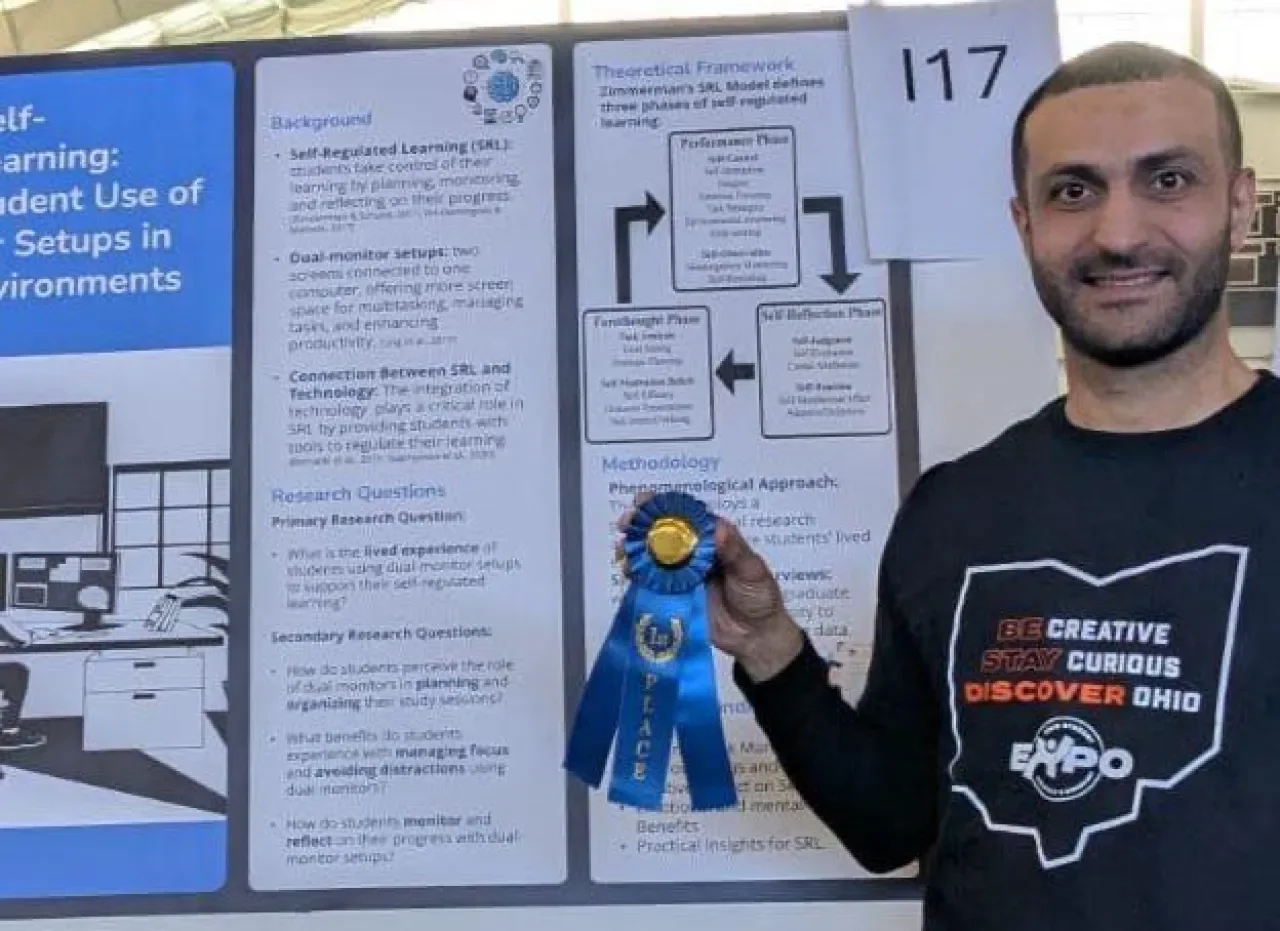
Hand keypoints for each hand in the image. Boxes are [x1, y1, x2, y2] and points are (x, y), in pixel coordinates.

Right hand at [616, 493, 803, 681]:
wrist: (755, 637)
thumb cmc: (759, 597)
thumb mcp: (752, 570)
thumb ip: (735, 551)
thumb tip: (719, 529)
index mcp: (713, 539)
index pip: (686, 515)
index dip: (664, 506)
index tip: (645, 500)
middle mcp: (693, 553)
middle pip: (662, 532)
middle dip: (641, 525)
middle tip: (626, 524)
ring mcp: (681, 575)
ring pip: (652, 556)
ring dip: (635, 550)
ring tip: (622, 550)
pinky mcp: (673, 596)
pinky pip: (651, 583)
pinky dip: (637, 576)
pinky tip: (627, 572)